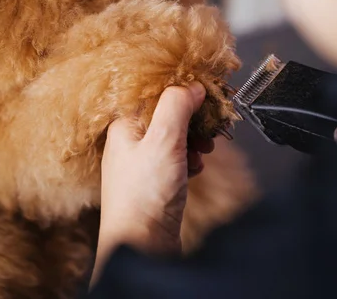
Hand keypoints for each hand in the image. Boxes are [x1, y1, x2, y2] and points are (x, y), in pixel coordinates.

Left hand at [91, 82, 212, 284]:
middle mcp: (130, 141)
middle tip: (211, 125)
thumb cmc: (144, 196)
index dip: (181, 89)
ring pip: (174, 137)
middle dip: (192, 118)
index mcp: (125, 125)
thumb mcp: (163, 140)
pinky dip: (189, 159)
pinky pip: (175, 159)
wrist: (140, 249)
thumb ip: (176, 106)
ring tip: (205, 149)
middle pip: (166, 114)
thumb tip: (191, 86)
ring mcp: (141, 162)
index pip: (155, 92)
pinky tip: (195, 169)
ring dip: (194, 139)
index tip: (205, 91)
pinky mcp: (153, 182)